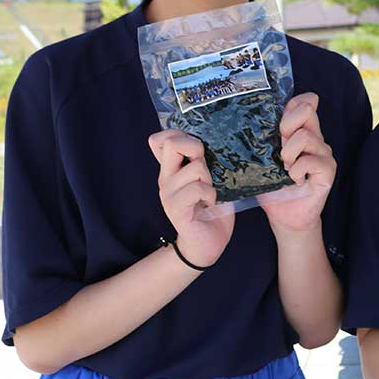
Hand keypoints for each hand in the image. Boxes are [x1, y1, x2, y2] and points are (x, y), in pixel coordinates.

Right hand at [149, 130, 232, 265]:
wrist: (209, 243)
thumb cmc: (213, 208)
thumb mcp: (211, 178)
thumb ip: (206, 161)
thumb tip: (218, 138)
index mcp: (172, 169)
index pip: (160, 138)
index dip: (180, 135)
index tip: (198, 149)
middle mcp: (165, 178)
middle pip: (171, 143)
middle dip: (196, 148)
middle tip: (207, 167)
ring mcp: (168, 194)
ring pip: (195, 168)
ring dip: (211, 179)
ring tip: (211, 193)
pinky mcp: (175, 209)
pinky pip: (196, 189)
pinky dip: (211, 195)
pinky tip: (211, 204)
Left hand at [261, 93, 335, 232]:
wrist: (285, 216)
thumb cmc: (272, 188)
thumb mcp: (262, 159)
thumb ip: (261, 139)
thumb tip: (238, 121)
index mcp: (302, 131)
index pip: (305, 101)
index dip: (293, 105)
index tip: (279, 125)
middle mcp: (316, 139)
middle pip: (307, 109)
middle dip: (287, 124)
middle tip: (280, 145)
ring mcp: (324, 154)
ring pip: (305, 136)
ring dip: (288, 153)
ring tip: (284, 168)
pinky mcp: (328, 170)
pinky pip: (311, 160)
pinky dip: (296, 170)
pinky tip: (294, 180)